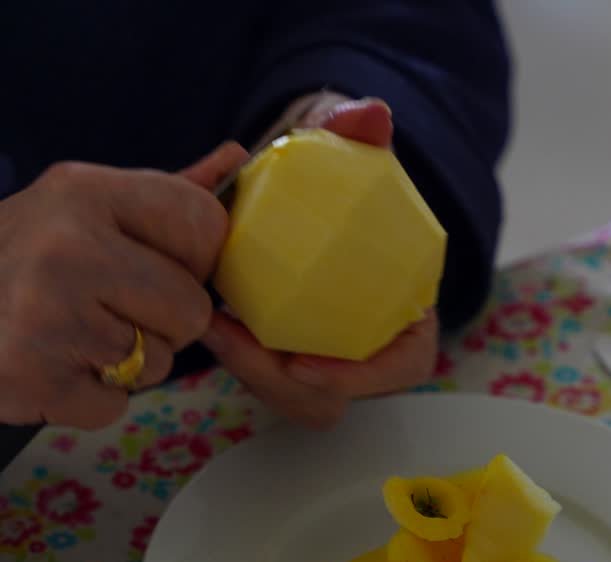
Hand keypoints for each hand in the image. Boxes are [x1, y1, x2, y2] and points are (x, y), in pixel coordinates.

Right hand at [0, 142, 248, 442]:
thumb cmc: (13, 266)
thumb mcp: (76, 209)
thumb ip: (161, 193)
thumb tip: (239, 160)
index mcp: (83, 191)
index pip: (203, 225)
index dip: (195, 261)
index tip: (159, 270)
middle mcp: (68, 246)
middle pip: (190, 308)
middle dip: (162, 325)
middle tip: (108, 316)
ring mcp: (49, 316)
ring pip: (158, 364)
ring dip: (125, 367)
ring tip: (71, 341)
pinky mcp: (35, 380)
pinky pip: (116, 407)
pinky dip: (91, 402)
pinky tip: (52, 373)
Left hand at [201, 96, 438, 428]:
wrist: (305, 184)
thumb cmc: (335, 175)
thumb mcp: (347, 148)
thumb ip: (358, 131)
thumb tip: (372, 116)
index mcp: (405, 307)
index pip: (405, 362)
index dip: (365, 375)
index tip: (304, 364)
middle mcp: (367, 344)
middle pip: (331, 396)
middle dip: (277, 381)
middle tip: (227, 337)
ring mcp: (324, 358)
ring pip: (290, 395)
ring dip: (247, 370)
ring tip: (210, 325)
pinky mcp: (282, 358)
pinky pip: (262, 376)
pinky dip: (234, 353)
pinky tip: (204, 316)